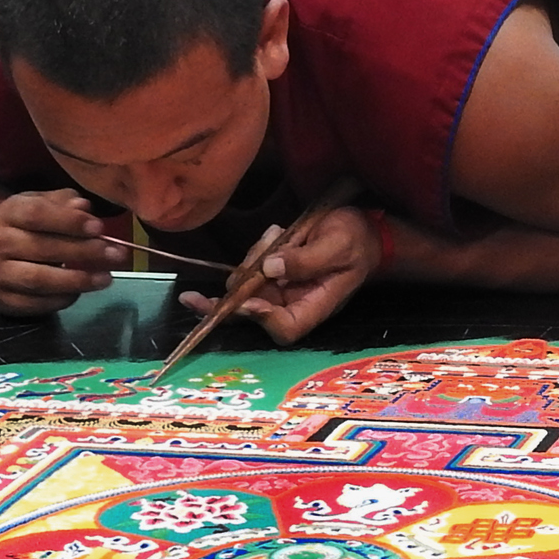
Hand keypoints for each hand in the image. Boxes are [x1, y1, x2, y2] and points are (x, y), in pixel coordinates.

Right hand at [0, 190, 128, 315]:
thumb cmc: (22, 221)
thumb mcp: (40, 201)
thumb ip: (63, 202)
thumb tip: (84, 208)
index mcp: (7, 212)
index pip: (36, 214)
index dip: (69, 221)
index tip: (98, 227)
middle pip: (41, 248)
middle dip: (83, 252)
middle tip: (114, 255)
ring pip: (38, 280)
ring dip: (76, 280)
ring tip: (105, 278)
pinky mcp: (1, 300)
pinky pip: (34, 304)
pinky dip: (60, 300)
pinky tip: (80, 292)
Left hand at [185, 208, 379, 345]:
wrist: (365, 230)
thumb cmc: (357, 239)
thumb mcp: (338, 243)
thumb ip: (306, 258)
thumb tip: (271, 268)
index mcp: (316, 305)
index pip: (285, 328)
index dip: (262, 319)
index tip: (246, 300)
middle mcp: (295, 303)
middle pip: (253, 315)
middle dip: (225, 304)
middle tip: (193, 298)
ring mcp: (283, 290)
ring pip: (248, 287)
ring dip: (250, 263)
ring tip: (278, 233)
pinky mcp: (274, 274)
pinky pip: (252, 269)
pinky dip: (255, 252)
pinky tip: (276, 231)